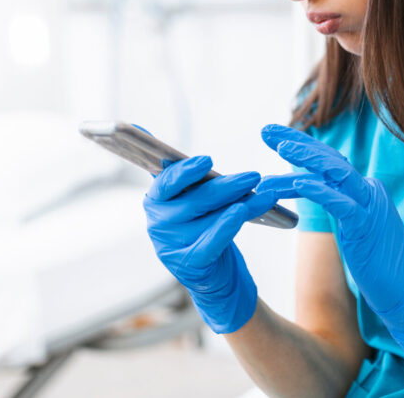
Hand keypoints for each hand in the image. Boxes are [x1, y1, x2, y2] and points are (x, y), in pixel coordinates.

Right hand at [143, 153, 277, 333]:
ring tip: (266, 195)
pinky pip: (213, 242)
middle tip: (254, 176)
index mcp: (156, 200)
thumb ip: (172, 168)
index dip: (186, 172)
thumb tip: (138, 128)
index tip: (207, 161)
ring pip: (210, 220)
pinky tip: (245, 214)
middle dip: (228, 187)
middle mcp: (158, 224)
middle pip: (196, 201)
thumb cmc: (202, 225)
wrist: (212, 274)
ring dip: (241, 205)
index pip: (166, 182)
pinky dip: (229, 227)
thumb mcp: (187, 195)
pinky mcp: (189, 265)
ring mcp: (172, 246)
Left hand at [256, 124, 403, 357]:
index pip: (328, 160)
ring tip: (280, 147)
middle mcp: (367, 191)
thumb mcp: (354, 227)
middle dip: (297, 141)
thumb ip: (339, 205)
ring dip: (307, 157)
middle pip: (329, 157)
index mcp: (363, 190)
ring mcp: (369, 206)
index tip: (273, 134)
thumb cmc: (379, 264)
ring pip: (336, 171)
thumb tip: (314, 191)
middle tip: (265, 130)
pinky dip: (319, 190)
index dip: (301, 144)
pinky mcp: (367, 226)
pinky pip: (341, 202)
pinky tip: (298, 182)